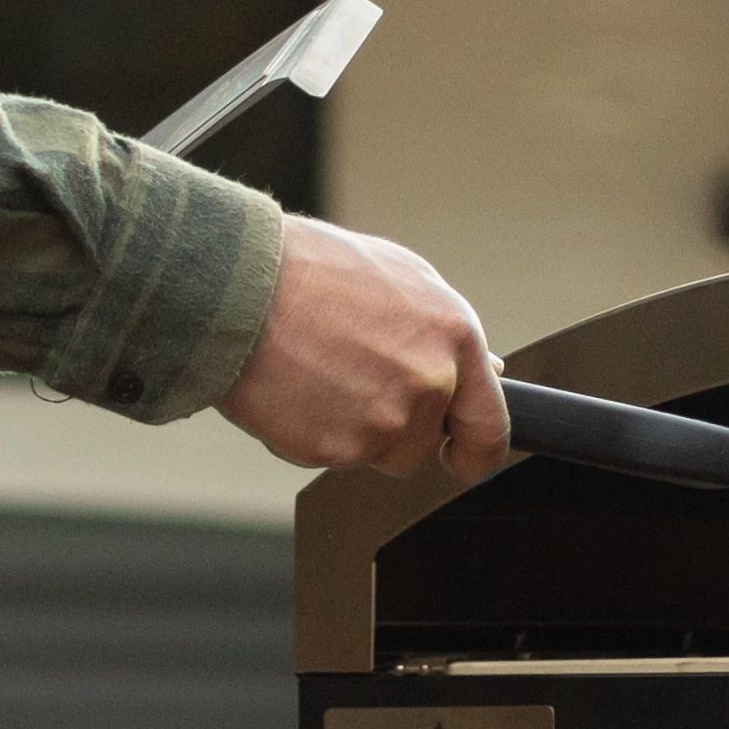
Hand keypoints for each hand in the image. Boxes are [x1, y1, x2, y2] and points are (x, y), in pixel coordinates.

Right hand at [219, 219, 507, 480]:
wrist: (237, 286)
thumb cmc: (310, 270)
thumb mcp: (400, 277)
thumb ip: (445, 333)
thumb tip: (487, 371)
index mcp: (454, 337)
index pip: (490, 425)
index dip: (477, 450)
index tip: (463, 455)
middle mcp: (429, 383)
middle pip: (422, 443)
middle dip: (393, 426)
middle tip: (350, 381)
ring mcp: (385, 421)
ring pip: (377, 453)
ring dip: (353, 430)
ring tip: (318, 374)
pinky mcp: (338, 449)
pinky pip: (333, 457)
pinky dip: (313, 433)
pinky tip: (295, 388)